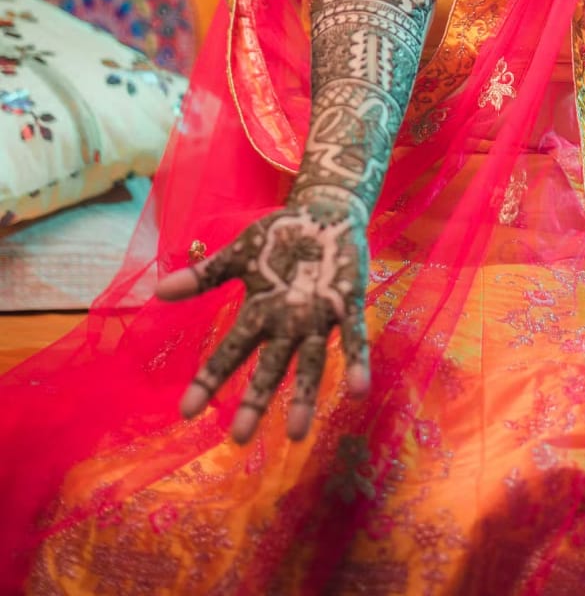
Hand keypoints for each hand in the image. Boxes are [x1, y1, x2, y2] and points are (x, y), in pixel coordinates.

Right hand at [156, 202, 369, 444]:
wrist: (326, 211)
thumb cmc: (281, 236)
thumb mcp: (240, 253)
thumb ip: (205, 275)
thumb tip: (158, 292)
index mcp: (260, 312)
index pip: (229, 352)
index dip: (209, 380)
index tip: (186, 412)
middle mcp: (288, 323)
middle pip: (270, 368)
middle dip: (255, 401)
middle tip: (240, 439)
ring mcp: (319, 317)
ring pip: (311, 362)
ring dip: (305, 397)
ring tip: (296, 433)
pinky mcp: (348, 303)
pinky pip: (353, 337)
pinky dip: (357, 362)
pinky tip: (360, 390)